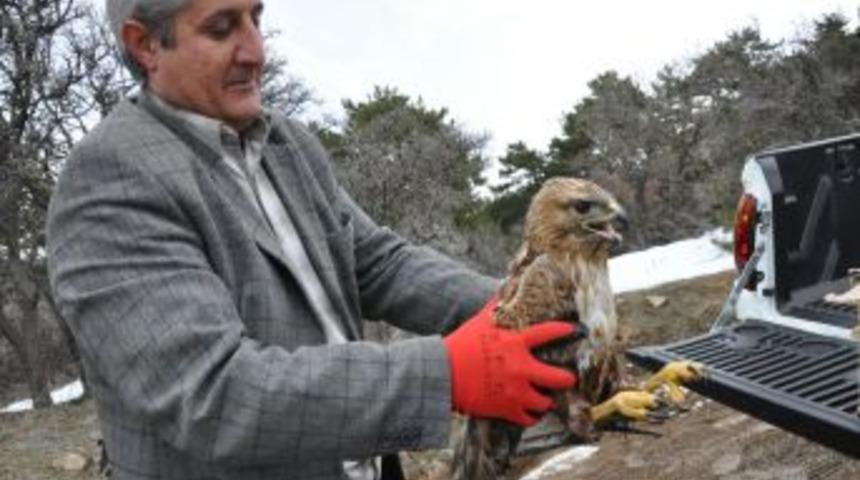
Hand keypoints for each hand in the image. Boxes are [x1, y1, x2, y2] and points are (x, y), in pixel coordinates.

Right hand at [443, 297, 577, 426]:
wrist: (442, 373)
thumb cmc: (460, 345)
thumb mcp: (479, 322)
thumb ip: (496, 306)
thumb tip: (505, 284)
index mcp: (515, 342)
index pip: (549, 333)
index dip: (564, 331)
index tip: (574, 330)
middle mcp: (520, 368)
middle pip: (559, 378)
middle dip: (566, 378)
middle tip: (568, 378)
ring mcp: (515, 391)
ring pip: (546, 402)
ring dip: (547, 400)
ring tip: (546, 397)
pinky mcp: (505, 409)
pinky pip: (528, 419)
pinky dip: (531, 416)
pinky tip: (531, 412)